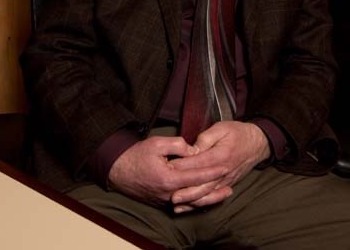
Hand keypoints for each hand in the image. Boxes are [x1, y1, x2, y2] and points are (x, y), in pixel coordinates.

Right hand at [107, 135, 228, 207]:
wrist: (118, 171)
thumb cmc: (137, 155)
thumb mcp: (157, 144)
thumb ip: (178, 145)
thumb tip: (194, 150)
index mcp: (168, 178)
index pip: (196, 176)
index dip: (212, 171)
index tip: (225, 166)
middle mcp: (169, 193)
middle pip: (198, 193)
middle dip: (216, 188)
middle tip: (231, 183)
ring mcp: (165, 200)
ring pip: (192, 202)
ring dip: (210, 198)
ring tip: (225, 193)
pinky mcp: (162, 202)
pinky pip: (184, 204)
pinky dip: (198, 201)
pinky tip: (207, 197)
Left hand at [168, 121, 270, 211]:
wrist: (257, 144)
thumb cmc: (237, 133)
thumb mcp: (221, 128)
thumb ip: (205, 138)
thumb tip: (191, 149)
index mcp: (220, 155)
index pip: (198, 163)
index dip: (182, 166)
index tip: (167, 168)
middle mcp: (223, 171)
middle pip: (202, 184)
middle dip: (185, 190)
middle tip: (169, 193)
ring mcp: (226, 180)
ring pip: (207, 194)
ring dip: (191, 200)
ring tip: (175, 204)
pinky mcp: (227, 185)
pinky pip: (213, 197)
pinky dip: (200, 203)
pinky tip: (188, 207)